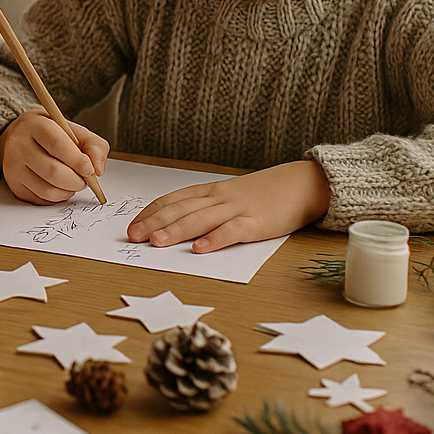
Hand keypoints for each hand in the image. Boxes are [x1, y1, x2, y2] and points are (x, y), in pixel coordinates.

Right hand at [0, 107, 108, 204]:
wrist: (20, 136)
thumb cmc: (51, 133)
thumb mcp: (73, 129)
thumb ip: (93, 145)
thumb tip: (98, 169)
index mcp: (35, 125)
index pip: (57, 144)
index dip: (77, 160)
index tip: (89, 169)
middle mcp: (19, 145)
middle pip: (52, 171)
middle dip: (76, 181)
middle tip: (85, 180)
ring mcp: (13, 167)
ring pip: (47, 189)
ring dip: (68, 192)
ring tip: (74, 183)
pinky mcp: (14, 184)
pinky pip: (40, 199)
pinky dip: (57, 197)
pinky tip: (60, 187)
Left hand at [125, 159, 329, 252]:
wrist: (302, 184)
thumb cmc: (262, 194)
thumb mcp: (229, 196)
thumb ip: (206, 208)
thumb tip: (176, 225)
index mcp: (210, 191)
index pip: (172, 200)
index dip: (150, 213)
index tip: (131, 226)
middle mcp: (219, 198)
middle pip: (180, 209)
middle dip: (154, 223)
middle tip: (132, 237)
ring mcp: (237, 209)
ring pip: (200, 219)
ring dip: (176, 231)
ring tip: (156, 243)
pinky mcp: (257, 222)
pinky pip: (233, 230)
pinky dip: (215, 239)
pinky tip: (201, 249)